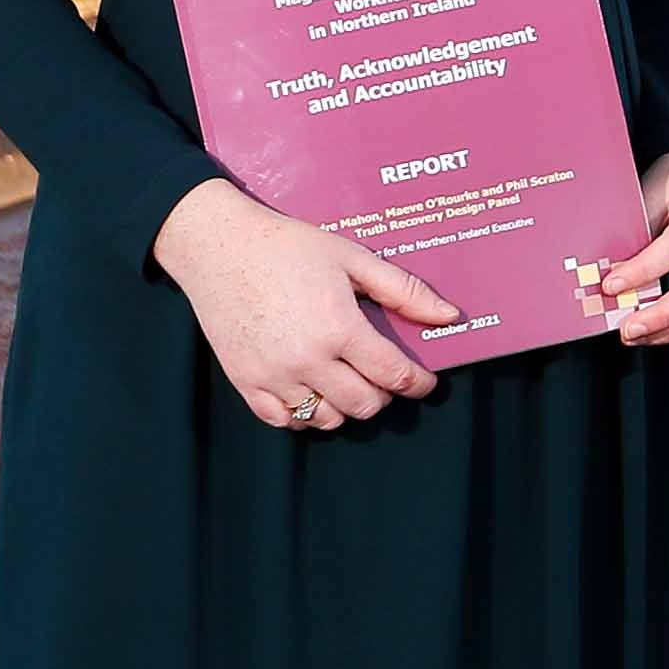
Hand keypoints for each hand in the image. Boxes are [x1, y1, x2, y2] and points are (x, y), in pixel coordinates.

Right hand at [155, 176, 454, 430]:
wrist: (219, 247)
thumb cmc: (289, 247)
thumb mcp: (353, 258)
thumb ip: (404, 290)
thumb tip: (449, 316)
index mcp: (339, 329)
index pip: (394, 376)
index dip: (419, 383)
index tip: (426, 382)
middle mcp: (307, 361)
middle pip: (364, 405)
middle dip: (384, 394)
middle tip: (383, 375)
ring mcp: (273, 376)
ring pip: (327, 419)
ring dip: (346, 406)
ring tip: (348, 380)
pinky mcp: (245, 382)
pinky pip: (284, 420)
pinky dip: (305, 413)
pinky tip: (313, 390)